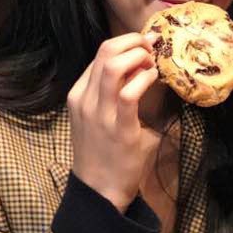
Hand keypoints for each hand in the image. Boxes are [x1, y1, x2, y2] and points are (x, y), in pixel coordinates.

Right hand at [67, 32, 160, 212]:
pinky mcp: (117, 128)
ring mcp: (98, 113)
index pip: (100, 54)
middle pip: (105, 51)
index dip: (125, 44)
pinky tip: (153, 80)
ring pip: (114, 65)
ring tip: (152, 63)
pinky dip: (145, 79)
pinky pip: (129, 93)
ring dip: (138, 56)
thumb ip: (113, 95)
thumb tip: (142, 71)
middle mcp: (84, 98)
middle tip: (151, 49)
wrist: (98, 190)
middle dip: (133, 42)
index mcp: (79, 94)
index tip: (144, 47)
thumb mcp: (98, 118)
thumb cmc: (103, 153)